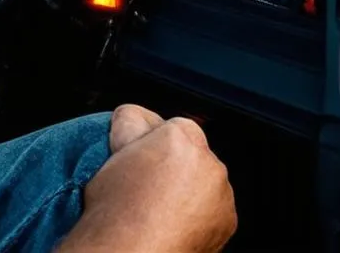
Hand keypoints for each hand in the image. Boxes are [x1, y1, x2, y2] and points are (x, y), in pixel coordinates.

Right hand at [59, 105, 236, 252]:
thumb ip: (131, 122)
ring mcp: (223, 196)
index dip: (149, 142)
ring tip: (156, 209)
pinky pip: (211, 206)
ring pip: (202, 178)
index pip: (169, 125)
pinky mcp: (227, 223)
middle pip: (190, 151)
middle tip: (144, 185)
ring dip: (187, 187)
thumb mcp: (112, 151)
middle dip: (172, 163)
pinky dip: (198, 212)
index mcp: (182, 139)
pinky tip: (172, 223)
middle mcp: (210, 164)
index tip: (138, 160)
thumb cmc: (117, 213)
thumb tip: (137, 116)